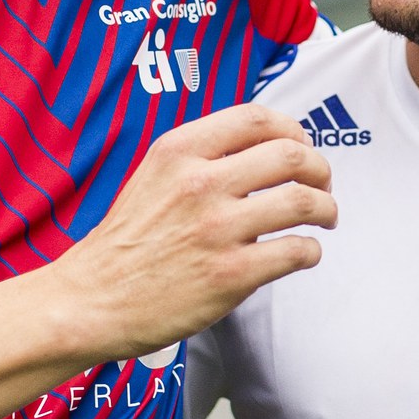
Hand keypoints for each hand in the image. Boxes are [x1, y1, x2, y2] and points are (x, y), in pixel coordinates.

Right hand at [36, 105, 334, 360]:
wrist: (91, 300)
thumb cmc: (124, 244)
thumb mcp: (152, 176)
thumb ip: (201, 157)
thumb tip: (262, 148)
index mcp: (178, 151)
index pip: (257, 118)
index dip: (293, 129)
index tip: (302, 145)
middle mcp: (199, 183)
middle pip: (291, 155)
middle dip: (320, 169)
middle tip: (323, 185)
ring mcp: (216, 229)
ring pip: (303, 201)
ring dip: (326, 209)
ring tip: (326, 218)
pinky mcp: (230, 274)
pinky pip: (296, 251)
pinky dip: (311, 251)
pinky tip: (304, 254)